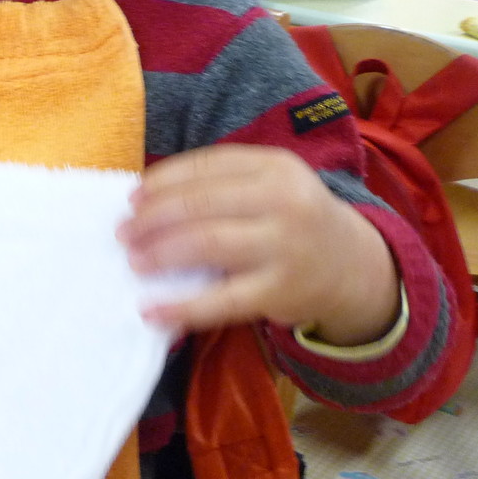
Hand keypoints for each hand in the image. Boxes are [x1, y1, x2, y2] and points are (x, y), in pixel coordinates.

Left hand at [119, 145, 399, 341]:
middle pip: (200, 204)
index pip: (205, 166)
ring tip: (134, 261)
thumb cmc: (293, 219)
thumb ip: (222, 183)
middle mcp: (283, 200)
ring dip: (160, 252)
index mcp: (275, 166)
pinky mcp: (280, 291)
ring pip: (206, 244)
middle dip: (152, 218)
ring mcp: (284, 247)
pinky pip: (221, 300)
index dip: (162, 182)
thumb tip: (146, 197)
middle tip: (124, 233)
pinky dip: (181, 307)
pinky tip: (152, 311)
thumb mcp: (271, 184)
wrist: (353, 265)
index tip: (132, 197)